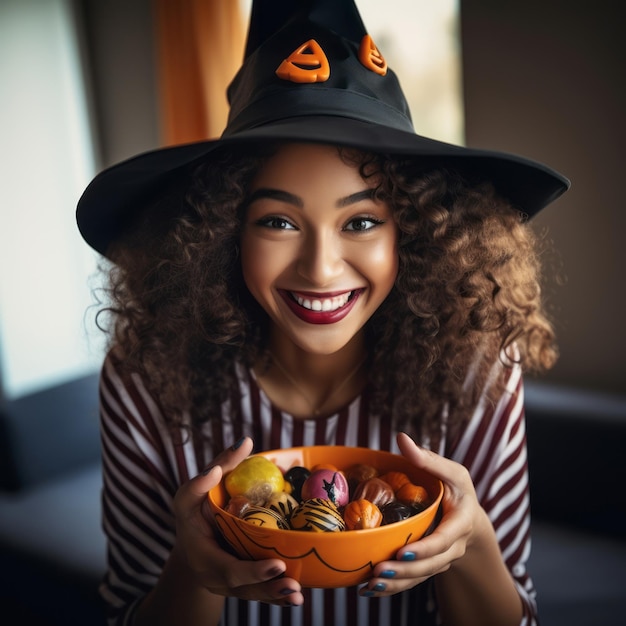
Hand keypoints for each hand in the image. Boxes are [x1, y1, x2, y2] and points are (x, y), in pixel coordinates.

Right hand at [172, 437, 303, 606]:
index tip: (276, 563)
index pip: (224, 564)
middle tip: (290, 579)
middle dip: (265, 584)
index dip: (250, 569)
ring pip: (250, 593)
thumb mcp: (196, 486)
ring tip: (297, 593)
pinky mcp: (238, 585)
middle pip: (239, 585)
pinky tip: (296, 596)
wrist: (190, 540)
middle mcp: (210, 573)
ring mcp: (224, 584)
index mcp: (199, 551)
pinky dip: (276, 596)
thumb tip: (246, 442)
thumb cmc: (194, 508)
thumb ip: (219, 465)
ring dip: (274, 595)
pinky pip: (257, 593)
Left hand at [359, 432, 487, 597]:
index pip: (444, 540)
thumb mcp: (450, 471)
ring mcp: (441, 560)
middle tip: (380, 571)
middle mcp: (453, 547)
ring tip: (371, 585)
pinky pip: (412, 580)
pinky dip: (393, 588)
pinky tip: (370, 590)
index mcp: (460, 522)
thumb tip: (401, 438)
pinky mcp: (428, 566)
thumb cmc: (457, 489)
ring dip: (396, 584)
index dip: (425, 548)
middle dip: (406, 572)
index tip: (403, 552)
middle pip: (431, 565)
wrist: (468, 517)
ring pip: (420, 577)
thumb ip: (427, 458)